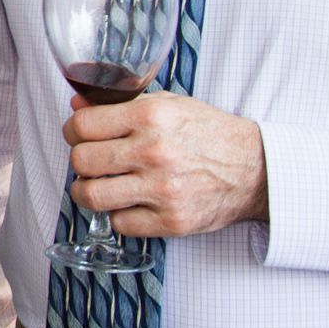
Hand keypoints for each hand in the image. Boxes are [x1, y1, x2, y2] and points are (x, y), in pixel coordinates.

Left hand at [63, 89, 267, 236]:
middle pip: (81, 161)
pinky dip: (120, 215)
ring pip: (92, 196)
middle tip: (90, 162)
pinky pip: (120, 223)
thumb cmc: (209, 133)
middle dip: (80, 161)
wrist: (255, 170)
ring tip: (97, 186)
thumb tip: (77, 106)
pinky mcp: (171, 221)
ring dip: (87, 192)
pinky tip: (130, 204)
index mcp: (151, 116)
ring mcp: (162, 189)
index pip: (82, 125)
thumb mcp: (170, 104)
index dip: (73, 131)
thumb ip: (121, 104)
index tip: (78, 136)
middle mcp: (154, 152)